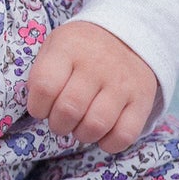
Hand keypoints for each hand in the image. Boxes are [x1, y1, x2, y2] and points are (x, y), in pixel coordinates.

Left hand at [25, 20, 157, 154]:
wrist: (129, 36)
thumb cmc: (82, 48)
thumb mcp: (56, 44)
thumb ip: (42, 72)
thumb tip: (39, 106)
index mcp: (68, 48)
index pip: (44, 86)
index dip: (37, 106)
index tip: (40, 108)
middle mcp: (96, 65)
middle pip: (69, 110)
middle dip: (58, 124)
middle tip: (60, 121)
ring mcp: (121, 83)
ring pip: (95, 125)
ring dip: (81, 135)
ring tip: (79, 126)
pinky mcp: (141, 100)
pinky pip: (124, 135)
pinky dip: (108, 143)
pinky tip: (102, 134)